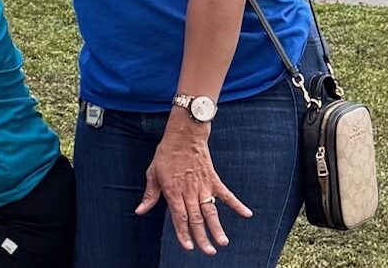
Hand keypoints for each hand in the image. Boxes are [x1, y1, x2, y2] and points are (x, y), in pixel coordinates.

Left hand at [136, 119, 250, 254]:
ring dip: (217, 227)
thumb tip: (140, 211)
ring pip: (210, 211)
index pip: (179, 217)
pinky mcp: (214, 180)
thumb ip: (150, 195)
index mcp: (173, 191)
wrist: (183, 136)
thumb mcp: (152, 173)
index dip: (183, 232)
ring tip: (223, 243)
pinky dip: (237, 204)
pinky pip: (227, 195)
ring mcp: (203, 186)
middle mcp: (189, 191)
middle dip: (201, 237)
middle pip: (196, 218)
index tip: (188, 247)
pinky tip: (247, 215)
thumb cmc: (166, 155)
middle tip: (208, 252)